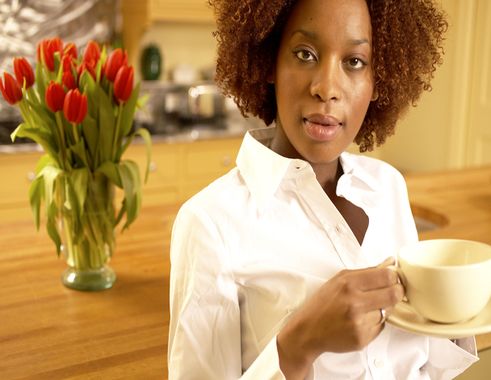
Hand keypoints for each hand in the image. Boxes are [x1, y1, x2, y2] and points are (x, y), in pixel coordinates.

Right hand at [277, 258, 402, 377]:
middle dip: (397, 292)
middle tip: (392, 292)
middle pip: (394, 294)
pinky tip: (360, 321)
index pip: (386, 276)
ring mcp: (359, 322)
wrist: (308, 330)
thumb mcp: (339, 280)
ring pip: (388, 311)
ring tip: (367, 308)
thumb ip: (365, 272)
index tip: (392, 279)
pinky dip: (374, 323)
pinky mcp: (362, 338)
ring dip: (382, 308)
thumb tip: (390, 263)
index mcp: (348, 283)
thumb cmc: (323, 303)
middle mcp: (354, 302)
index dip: (394, 277)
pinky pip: (380, 327)